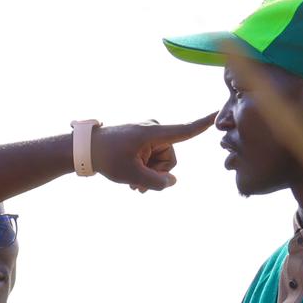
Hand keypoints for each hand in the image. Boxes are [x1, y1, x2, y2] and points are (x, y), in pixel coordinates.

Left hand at [92, 113, 217, 192]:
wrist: (85, 149)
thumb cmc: (107, 158)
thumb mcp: (132, 176)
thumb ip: (156, 183)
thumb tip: (172, 183)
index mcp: (154, 132)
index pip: (185, 130)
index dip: (203, 124)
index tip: (217, 116)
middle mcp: (154, 130)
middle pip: (170, 159)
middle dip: (157, 174)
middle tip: (137, 186)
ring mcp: (149, 134)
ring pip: (162, 162)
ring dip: (149, 175)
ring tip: (132, 185)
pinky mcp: (143, 140)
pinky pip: (153, 158)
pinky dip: (145, 170)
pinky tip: (133, 181)